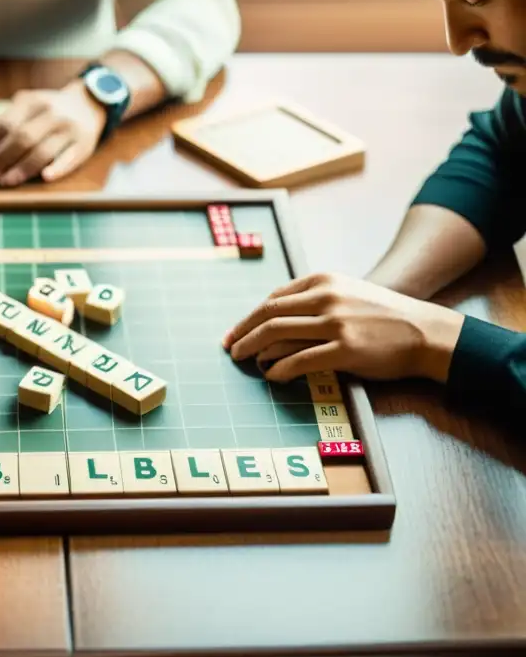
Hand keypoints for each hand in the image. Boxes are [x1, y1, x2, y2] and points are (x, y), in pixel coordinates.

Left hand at [0, 83, 105, 186]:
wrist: (88, 104)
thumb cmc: (46, 113)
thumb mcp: (26, 108)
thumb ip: (5, 128)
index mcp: (30, 101)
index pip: (2, 125)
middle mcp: (50, 112)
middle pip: (21, 138)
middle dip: (0, 159)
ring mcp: (69, 128)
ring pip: (43, 150)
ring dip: (22, 168)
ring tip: (5, 182)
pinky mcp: (84, 144)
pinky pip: (70, 158)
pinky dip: (57, 167)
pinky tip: (45, 177)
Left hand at [221, 273, 464, 383]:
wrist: (426, 332)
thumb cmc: (383, 316)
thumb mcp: (347, 293)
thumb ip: (313, 300)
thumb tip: (273, 320)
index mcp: (323, 281)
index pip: (273, 298)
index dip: (249, 317)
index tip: (236, 331)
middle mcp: (326, 298)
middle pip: (268, 315)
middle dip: (243, 333)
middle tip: (230, 349)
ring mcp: (335, 324)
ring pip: (278, 336)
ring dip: (255, 351)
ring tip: (247, 361)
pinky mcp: (345, 350)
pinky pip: (299, 361)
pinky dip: (279, 369)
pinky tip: (272, 375)